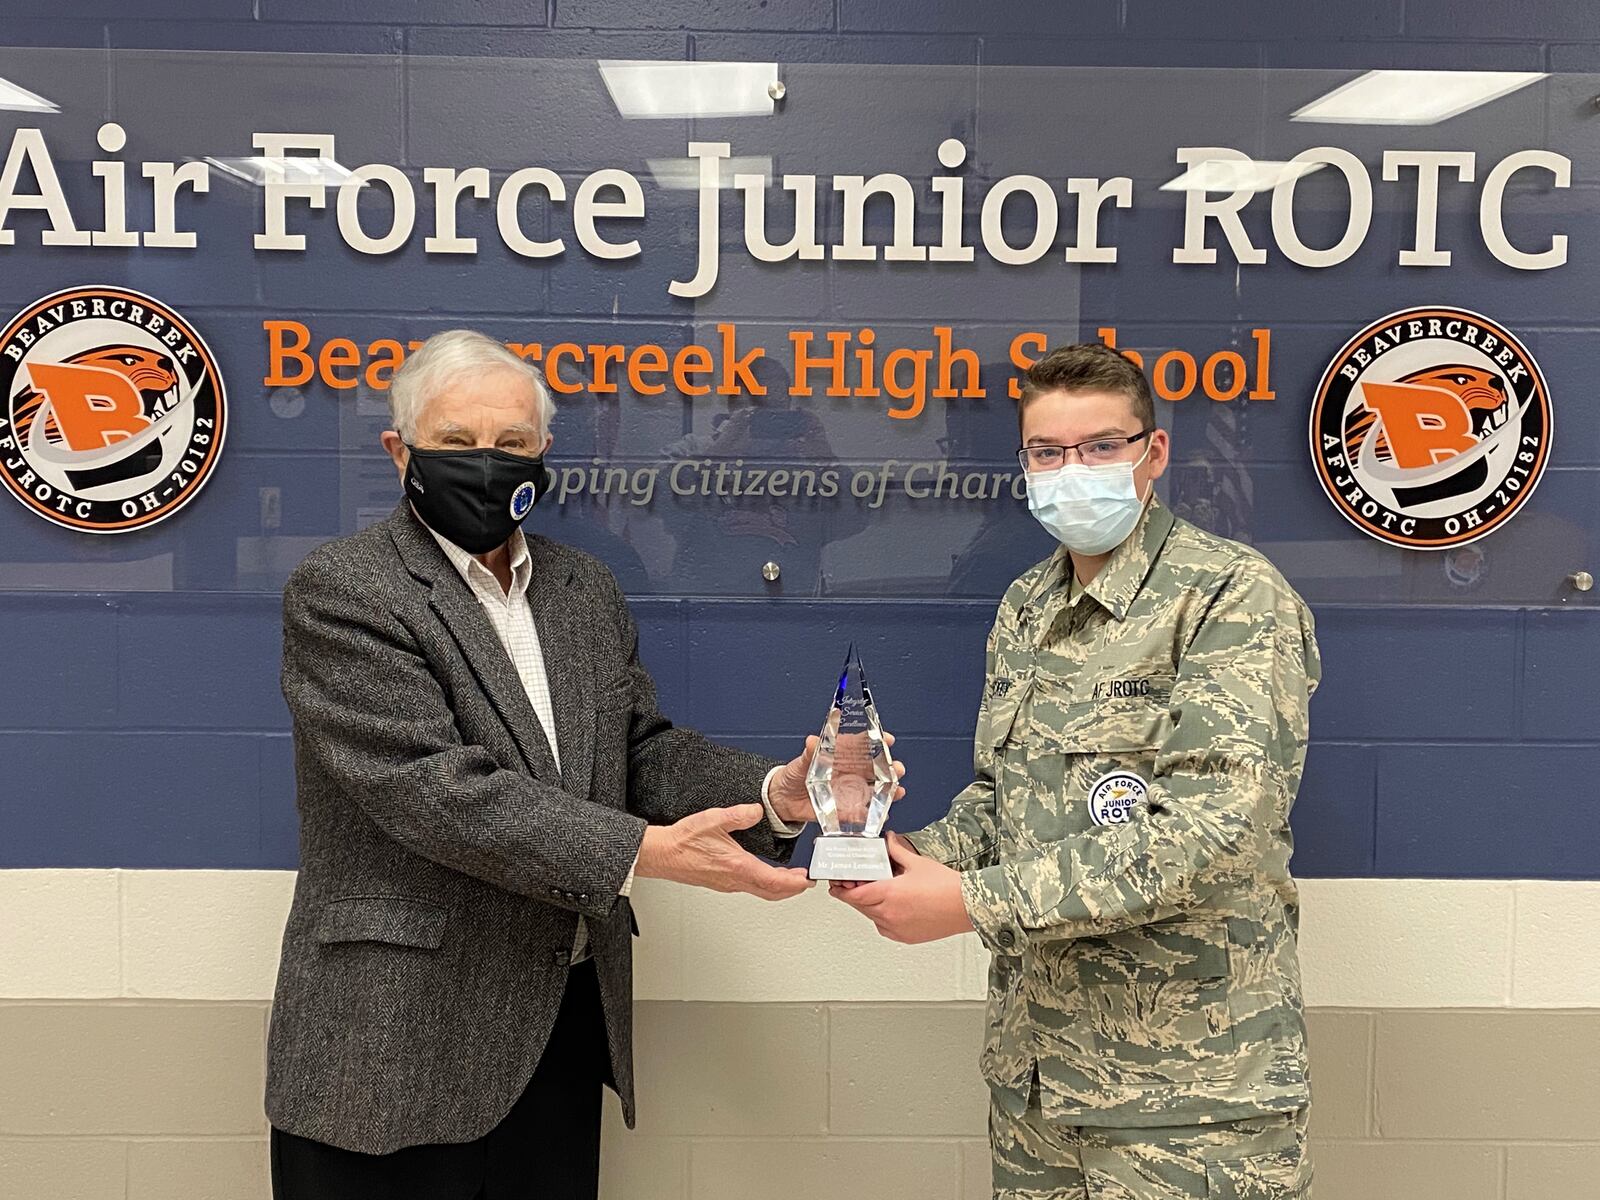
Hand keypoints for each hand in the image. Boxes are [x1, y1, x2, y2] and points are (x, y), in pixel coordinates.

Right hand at [636, 804, 811, 900]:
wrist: (661, 854)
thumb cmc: (683, 841)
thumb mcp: (714, 819)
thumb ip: (739, 815)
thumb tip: (758, 811)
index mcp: (737, 866)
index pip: (774, 881)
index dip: (795, 882)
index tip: (808, 880)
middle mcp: (734, 880)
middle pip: (771, 893)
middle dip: (793, 889)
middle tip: (806, 882)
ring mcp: (728, 884)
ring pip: (761, 892)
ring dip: (779, 888)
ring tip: (791, 879)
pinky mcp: (721, 883)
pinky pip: (750, 888)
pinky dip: (765, 884)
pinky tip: (765, 874)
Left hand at [766, 732, 907, 827]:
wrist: (783, 799)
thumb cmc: (794, 775)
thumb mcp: (801, 761)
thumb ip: (809, 753)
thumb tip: (812, 741)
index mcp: (842, 755)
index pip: (864, 744)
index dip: (878, 740)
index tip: (887, 739)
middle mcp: (851, 772)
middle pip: (877, 768)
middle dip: (891, 768)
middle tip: (897, 769)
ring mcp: (851, 791)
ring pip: (876, 790)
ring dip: (889, 791)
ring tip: (897, 792)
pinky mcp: (846, 809)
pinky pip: (863, 812)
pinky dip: (872, 815)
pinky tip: (881, 815)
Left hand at [829, 834, 973, 943]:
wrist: (967, 907)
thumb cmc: (947, 888)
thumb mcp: (917, 863)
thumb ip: (896, 851)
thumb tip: (889, 841)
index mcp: (889, 894)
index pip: (853, 895)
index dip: (841, 890)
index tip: (836, 885)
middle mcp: (889, 914)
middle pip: (860, 906)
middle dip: (854, 894)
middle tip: (854, 883)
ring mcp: (896, 928)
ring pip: (871, 917)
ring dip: (868, 905)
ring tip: (876, 892)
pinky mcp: (905, 937)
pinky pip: (883, 927)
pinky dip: (881, 916)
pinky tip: (890, 906)